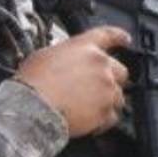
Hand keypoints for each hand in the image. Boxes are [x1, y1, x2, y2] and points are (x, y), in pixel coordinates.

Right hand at [15, 27, 130, 137]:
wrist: (32, 106)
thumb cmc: (33, 82)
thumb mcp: (45, 55)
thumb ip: (66, 55)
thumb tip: (67, 61)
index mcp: (86, 48)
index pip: (109, 35)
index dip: (119, 37)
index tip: (126, 39)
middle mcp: (101, 66)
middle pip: (120, 71)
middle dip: (111, 79)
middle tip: (94, 87)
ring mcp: (107, 89)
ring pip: (118, 95)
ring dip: (106, 101)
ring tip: (86, 107)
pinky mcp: (106, 111)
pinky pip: (112, 116)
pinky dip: (103, 120)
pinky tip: (88, 121)